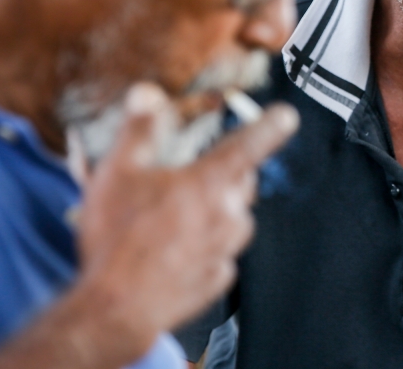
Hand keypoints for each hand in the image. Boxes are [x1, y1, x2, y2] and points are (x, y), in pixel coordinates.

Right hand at [73, 83, 297, 362]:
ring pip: (233, 218)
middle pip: (242, 181)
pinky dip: (204, 247)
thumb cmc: (117, 239)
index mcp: (209, 183)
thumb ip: (139, 128)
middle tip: (187, 175)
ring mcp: (226, 250)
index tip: (287, 116)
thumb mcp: (118, 172)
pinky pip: (220, 253)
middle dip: (225, 172)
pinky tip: (173, 249)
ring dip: (213, 211)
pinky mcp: (218, 279)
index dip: (271, 126)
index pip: (251, 144)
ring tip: (172, 216)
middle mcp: (228, 215)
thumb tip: (147, 94)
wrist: (115, 309)